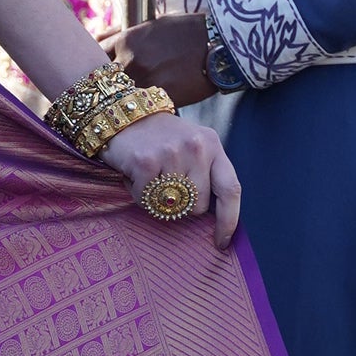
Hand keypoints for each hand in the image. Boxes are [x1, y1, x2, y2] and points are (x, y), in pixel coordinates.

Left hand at [105, 13, 214, 107]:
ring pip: (122, 99)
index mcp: (126, 40)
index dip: (94, 68)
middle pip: (103, 82)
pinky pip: (144, 109)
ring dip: (121, 103)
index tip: (95, 75)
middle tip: (103, 97)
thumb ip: (123, 35)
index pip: (95, 57)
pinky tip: (143, 113)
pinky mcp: (163, 99)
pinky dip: (142, 111)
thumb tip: (97, 38)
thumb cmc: (186, 31)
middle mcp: (131, 61)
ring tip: (122, 109)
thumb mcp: (151, 25)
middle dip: (103, 89)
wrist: (219, 43)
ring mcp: (147, 82)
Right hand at [111, 108, 239, 237]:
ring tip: (150, 177)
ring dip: (158, 200)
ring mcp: (171, 153)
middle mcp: (196, 147)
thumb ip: (207, 173)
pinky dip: (138, 194)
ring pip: (172, 207)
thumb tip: (214, 219)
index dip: (229, 221)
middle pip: (198, 206)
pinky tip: (134, 175)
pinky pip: (146, 200)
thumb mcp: (193, 146)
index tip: (222, 242)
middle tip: (167, 186)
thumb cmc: (161, 138)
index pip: (230, 189)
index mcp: (212, 144)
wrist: (124, 114)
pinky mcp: (146, 161)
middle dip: (183, 206)